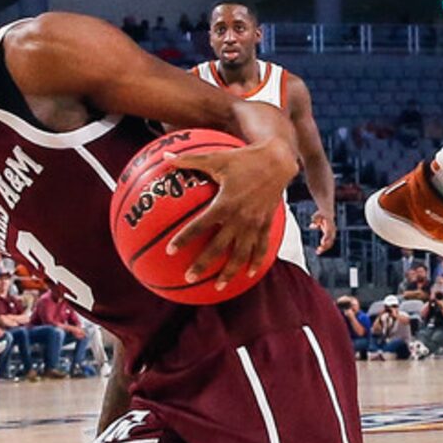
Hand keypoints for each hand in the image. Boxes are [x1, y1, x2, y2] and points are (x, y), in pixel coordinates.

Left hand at [168, 144, 293, 284]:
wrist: (278, 161)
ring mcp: (254, 224)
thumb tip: (165, 158)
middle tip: (189, 276)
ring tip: (218, 286)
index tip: (170, 251)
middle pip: (218, 247)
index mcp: (225, 203)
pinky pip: (261, 247)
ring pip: (241, 254)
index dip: (184, 239)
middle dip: (203, 264)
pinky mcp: (266, 224)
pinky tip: (249, 273)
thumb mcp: (216, 157)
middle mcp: (239, 218)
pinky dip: (256, 262)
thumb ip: (189, 160)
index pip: (200, 225)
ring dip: (229, 272)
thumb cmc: (243, 158)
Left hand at [312, 211, 336, 254]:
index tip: (322, 243)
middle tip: (318, 250)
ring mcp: (332, 234)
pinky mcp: (330, 237)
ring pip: (330, 243)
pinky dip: (324, 248)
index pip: (328, 233)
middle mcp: (332, 230)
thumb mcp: (317, 215)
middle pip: (330, 240)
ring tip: (317, 252)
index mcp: (330, 225)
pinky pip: (328, 244)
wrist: (327, 214)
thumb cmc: (321, 214)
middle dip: (325, 246)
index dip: (326, 238)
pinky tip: (318, 251)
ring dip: (324, 248)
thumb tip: (312, 225)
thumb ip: (315, 219)